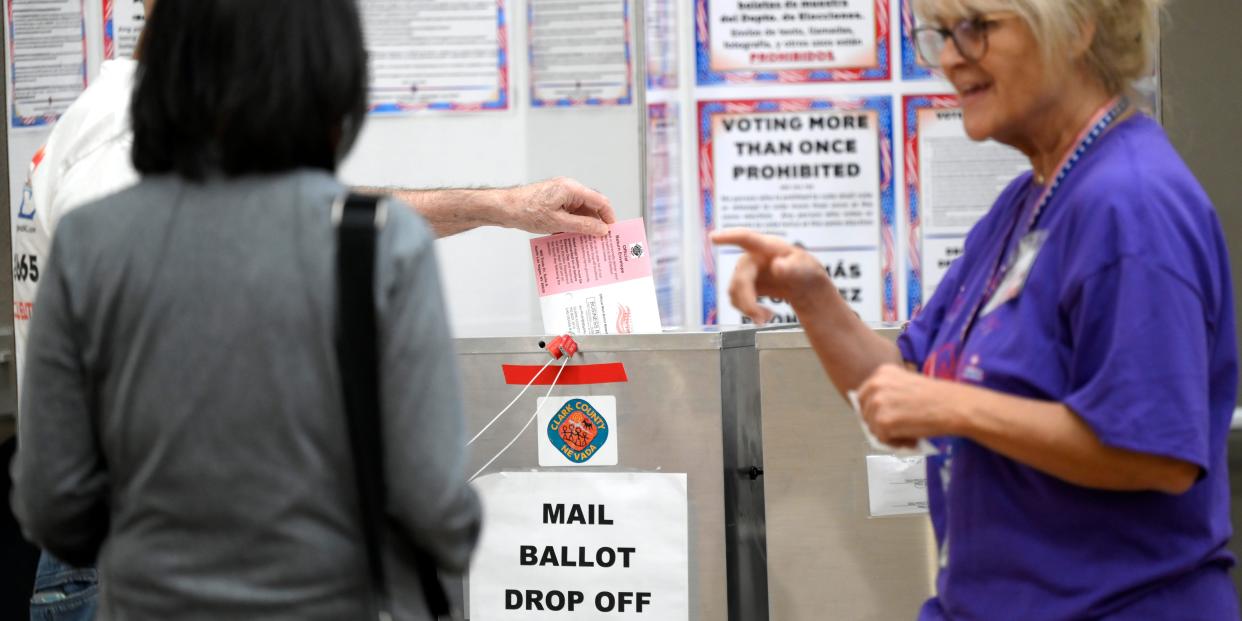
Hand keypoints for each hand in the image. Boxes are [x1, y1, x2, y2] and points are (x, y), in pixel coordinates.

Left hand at [503, 177, 615, 235]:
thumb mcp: (558, 223)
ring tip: (584, 243)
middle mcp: (568, 189)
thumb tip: (601, 229)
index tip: (611, 232)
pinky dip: (572, 225)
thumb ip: (583, 226)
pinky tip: (570, 238)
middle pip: (590, 206)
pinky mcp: (553, 202)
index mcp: (572, 189)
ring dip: (583, 226)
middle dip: (596, 223)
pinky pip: (569, 213)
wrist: (503, 208)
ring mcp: (560, 195)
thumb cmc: (527, 211)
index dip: (608, 216)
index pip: (599, 201)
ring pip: (580, 211)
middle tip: (599, 240)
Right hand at [709, 228, 831, 323]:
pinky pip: (736, 298)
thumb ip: (794, 268)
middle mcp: (752, 257)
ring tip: (766, 318)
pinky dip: (747, 310)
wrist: (802, 285)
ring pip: (735, 291)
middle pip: (741, 278)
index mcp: (768, 247)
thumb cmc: (805, 271)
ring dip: (748, 308)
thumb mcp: (807, 269)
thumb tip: (777, 267)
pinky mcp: (744, 284)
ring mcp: (747, 270)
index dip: (729, 237)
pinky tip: (762, 314)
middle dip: (748, 301)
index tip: (714, 237)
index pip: (746, 238)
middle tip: (761, 319)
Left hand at [857, 364, 962, 445]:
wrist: (954, 406)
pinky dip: (895, 443)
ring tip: (909, 434)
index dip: (874, 410)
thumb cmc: (937, 397)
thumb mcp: (907, 384)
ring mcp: (877, 402)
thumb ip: (889, 393)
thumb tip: (872, 415)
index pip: (864, 396)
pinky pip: (881, 439)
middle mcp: (875, 384)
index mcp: (882, 372)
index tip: (888, 418)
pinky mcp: (882, 421)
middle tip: (900, 429)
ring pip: (872, 428)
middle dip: (879, 424)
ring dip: (888, 435)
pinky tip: (911, 439)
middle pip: (865, 413)